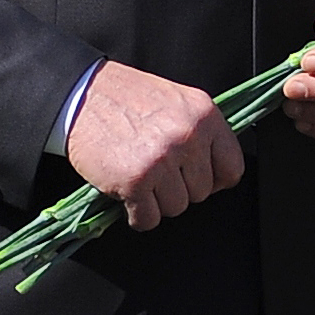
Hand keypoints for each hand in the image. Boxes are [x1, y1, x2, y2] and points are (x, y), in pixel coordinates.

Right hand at [67, 62, 242, 230]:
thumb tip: (215, 167)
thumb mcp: (177, 101)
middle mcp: (188, 136)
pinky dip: (136, 214)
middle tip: (157, 173)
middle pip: (202, 192)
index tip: (198, 180)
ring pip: (176, 208)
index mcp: (204, 114)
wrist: (81, 95)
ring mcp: (163, 159)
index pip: (232, 168)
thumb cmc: (127, 98)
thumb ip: (200, 131)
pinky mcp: (135, 180)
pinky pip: (148, 219)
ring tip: (141, 177)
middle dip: (179, 189)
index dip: (215, 180)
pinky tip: (127, 193)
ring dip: (157, 201)